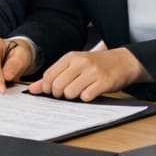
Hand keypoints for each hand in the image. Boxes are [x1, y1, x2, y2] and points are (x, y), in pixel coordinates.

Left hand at [29, 47, 146, 100]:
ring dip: (73, 97)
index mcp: (71, 57)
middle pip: (57, 85)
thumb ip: (53, 76)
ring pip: (70, 92)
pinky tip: (90, 93)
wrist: (123, 61)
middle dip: (59, 94)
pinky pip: (86, 96)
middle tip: (67, 93)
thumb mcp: (74, 66)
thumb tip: (33, 89)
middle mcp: (81, 62)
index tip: (54, 91)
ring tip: (80, 92)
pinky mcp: (104, 82)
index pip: (49, 75)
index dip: (48, 88)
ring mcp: (93, 71)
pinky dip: (86, 98)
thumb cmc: (96, 65)